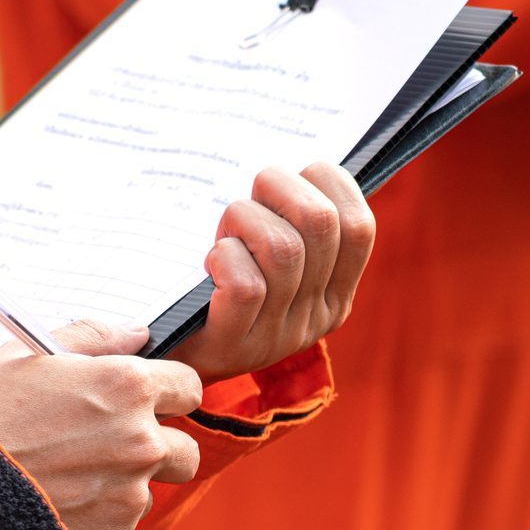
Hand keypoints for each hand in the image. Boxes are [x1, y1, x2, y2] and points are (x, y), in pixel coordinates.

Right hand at [0, 320, 201, 529]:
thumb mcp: (24, 355)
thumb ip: (91, 337)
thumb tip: (136, 333)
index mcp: (127, 387)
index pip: (188, 387)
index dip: (166, 394)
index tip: (145, 403)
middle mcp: (141, 442)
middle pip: (185, 450)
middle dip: (157, 448)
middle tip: (107, 450)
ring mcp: (129, 497)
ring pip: (146, 492)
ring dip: (119, 488)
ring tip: (63, 484)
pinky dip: (91, 524)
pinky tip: (49, 511)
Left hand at [174, 162, 374, 382]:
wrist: (170, 361)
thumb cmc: (218, 294)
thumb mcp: (269, 265)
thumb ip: (294, 227)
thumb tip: (305, 168)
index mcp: (335, 296)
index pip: (359, 227)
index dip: (330, 184)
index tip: (294, 179)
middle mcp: (313, 319)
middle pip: (320, 225)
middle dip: (279, 188)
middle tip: (249, 197)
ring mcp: (276, 337)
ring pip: (282, 249)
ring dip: (244, 219)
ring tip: (225, 232)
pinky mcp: (235, 347)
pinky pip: (245, 285)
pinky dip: (224, 256)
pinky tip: (210, 262)